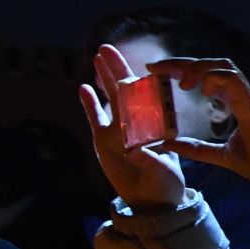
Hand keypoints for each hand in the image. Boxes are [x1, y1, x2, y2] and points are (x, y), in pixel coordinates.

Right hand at [79, 45, 186, 211]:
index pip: (148, 97)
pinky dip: (90, 104)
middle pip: (123, 91)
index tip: (145, 63)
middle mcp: (135, 124)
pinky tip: (84, 87)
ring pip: (109, 99)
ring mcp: (117, 131)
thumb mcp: (160, 168)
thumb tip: (135, 148)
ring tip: (96, 58)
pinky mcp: (102, 141)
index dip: (144, 80)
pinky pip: (95, 118)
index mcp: (155, 125)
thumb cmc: (165, 183)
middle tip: (107, 48)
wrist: (152, 201)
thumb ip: (147, 157)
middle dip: (116, 69)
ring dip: (103, 79)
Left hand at [152, 58, 249, 186]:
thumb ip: (197, 148)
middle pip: (212, 64)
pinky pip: (232, 79)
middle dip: (182, 63)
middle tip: (156, 68)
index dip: (182, 70)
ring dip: (198, 68)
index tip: (156, 72)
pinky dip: (214, 78)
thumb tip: (169, 145)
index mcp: (236, 103)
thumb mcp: (221, 155)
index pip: (208, 75)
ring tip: (182, 83)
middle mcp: (243, 95)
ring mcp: (249, 97)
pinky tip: (202, 90)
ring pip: (223, 65)